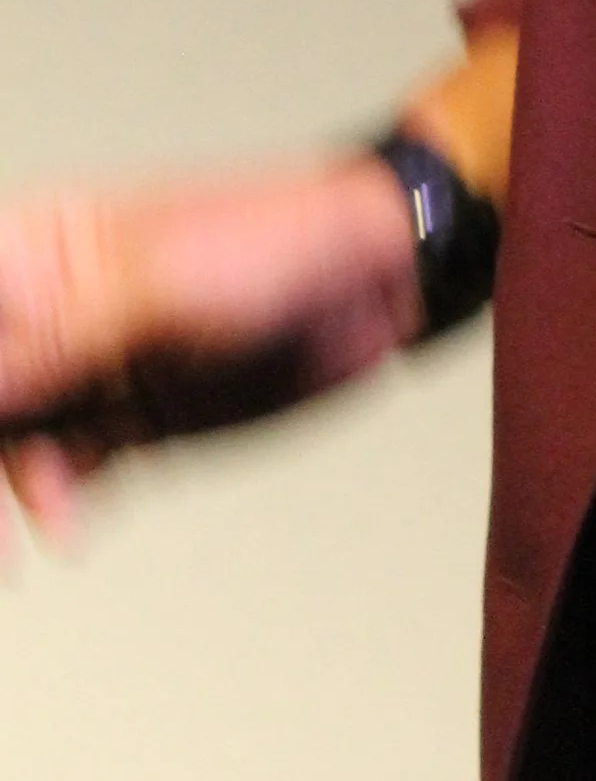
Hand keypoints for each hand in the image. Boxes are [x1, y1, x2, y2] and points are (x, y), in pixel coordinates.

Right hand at [0, 158, 420, 561]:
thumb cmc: (274, 242)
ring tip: (30, 539)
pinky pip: (59, 473)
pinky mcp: (124, 419)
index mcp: (37, 246)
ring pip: (8, 440)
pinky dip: (54, 502)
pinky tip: (71, 525)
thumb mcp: (151, 290)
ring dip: (8, 492)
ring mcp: (85, 367)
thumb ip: (47, 341)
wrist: (374, 278)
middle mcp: (47, 308)